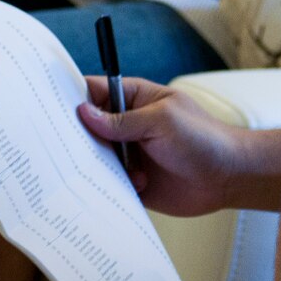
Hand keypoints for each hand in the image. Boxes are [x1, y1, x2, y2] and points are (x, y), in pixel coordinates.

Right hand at [76, 76, 248, 215]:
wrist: (229, 178)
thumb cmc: (204, 139)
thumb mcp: (162, 121)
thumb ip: (122, 120)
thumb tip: (83, 113)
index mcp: (134, 99)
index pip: (94, 92)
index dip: (73, 98)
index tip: (52, 109)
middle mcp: (127, 126)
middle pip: (88, 128)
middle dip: (79, 138)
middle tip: (72, 149)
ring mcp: (129, 154)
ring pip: (95, 158)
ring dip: (98, 166)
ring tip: (119, 171)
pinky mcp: (133, 181)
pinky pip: (109, 184)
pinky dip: (109, 187)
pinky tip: (127, 188)